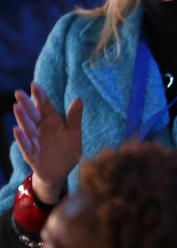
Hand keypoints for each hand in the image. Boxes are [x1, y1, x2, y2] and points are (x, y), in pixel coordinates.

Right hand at [12, 83, 82, 203]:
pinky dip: (21, 139)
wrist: (61, 173)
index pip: (45, 106)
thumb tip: (79, 99)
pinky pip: (26, 146)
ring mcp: (35, 142)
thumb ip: (74, 118)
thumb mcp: (74, 133)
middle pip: (33, 115)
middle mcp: (41, 130)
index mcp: (52, 122)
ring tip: (16, 107)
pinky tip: (16, 129)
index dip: (40, 96)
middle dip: (26, 104)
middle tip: (19, 92)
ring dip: (22, 118)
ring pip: (27, 128)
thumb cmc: (67, 150)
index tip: (34, 84)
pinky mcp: (32, 156)